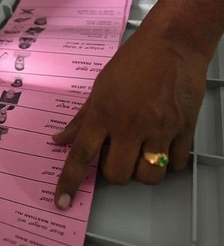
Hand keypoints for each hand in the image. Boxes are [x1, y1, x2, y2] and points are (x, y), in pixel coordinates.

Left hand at [52, 17, 207, 208]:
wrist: (172, 43)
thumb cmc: (134, 61)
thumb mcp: (98, 87)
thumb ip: (81, 119)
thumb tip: (60, 140)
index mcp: (103, 113)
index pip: (81, 155)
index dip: (69, 182)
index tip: (62, 201)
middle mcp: (129, 124)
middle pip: (116, 174)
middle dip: (114, 172)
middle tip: (117, 156)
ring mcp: (159, 128)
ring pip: (148, 176)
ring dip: (142, 172)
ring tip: (141, 154)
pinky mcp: (184, 129)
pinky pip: (176, 164)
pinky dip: (168, 163)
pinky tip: (162, 147)